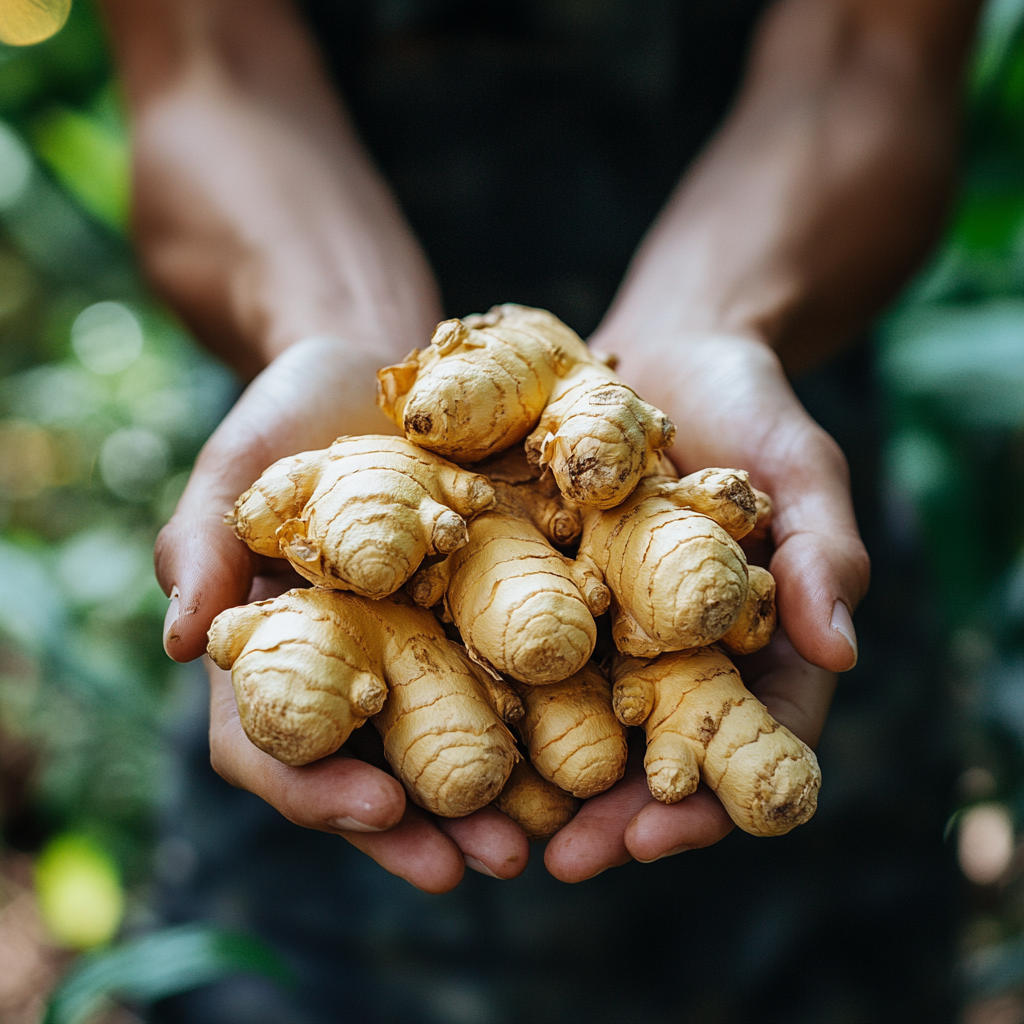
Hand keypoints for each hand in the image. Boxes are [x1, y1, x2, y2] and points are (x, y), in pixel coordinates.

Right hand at [157, 340, 529, 890]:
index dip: (317, 790)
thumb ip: (202, 543)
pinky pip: (516, 674)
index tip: (376, 806)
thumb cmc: (286, 416)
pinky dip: (548, 718)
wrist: (373, 367)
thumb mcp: (237, 466)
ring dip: (496, 800)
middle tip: (486, 866)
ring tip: (549, 837)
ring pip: (451, 743)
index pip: (278, 745)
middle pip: (375, 771)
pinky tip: (596, 746)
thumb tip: (178, 642)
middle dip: (424, 828)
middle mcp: (352, 669)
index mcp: (280, 653)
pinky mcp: (486, 610)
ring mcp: (422, 646)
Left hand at [544, 331, 868, 880]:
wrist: (664, 348)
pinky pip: (521, 645)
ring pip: (581, 720)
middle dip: (611, 814)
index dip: (708, 802)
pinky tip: (450, 722)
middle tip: (562, 861)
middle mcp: (674, 650)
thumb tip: (841, 652)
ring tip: (494, 823)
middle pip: (652, 756)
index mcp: (751, 645)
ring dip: (544, 776)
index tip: (660, 838)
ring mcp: (607, 623)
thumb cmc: (750, 404)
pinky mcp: (549, 584)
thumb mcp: (800, 467)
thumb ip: (824, 552)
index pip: (743, 746)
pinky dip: (495, 689)